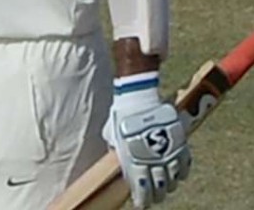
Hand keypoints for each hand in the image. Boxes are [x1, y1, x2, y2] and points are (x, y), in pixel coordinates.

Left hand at [103, 73, 191, 207]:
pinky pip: (184, 163)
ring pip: (172, 177)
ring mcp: (167, 151)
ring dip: (169, 186)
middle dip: (157, 195)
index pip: (140, 186)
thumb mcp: (113, 136)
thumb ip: (118, 150)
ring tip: (167, 189)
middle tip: (156, 198)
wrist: (138, 97)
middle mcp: (152, 159)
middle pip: (158, 185)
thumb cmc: (121, 115)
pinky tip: (179, 176)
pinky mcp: (179, 143)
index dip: (142, 198)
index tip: (142, 204)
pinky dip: (182, 172)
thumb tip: (119, 160)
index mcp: (133, 159)